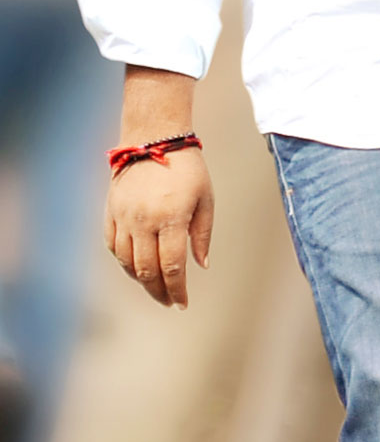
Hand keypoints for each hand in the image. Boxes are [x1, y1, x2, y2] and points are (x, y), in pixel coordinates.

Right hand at [104, 148, 213, 306]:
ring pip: (128, 262)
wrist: (154, 138)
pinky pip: (113, 246)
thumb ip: (202, 234)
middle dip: (159, 291)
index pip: (172, 267)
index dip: (176, 289)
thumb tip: (201, 265)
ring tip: (155, 288)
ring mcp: (125, 217)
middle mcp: (144, 221)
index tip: (182, 303)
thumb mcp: (205, 199)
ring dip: (141, 281)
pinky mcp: (111, 211)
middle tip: (169, 301)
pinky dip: (124, 262)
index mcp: (172, 218)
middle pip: (147, 270)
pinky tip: (136, 269)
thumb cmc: (187, 169)